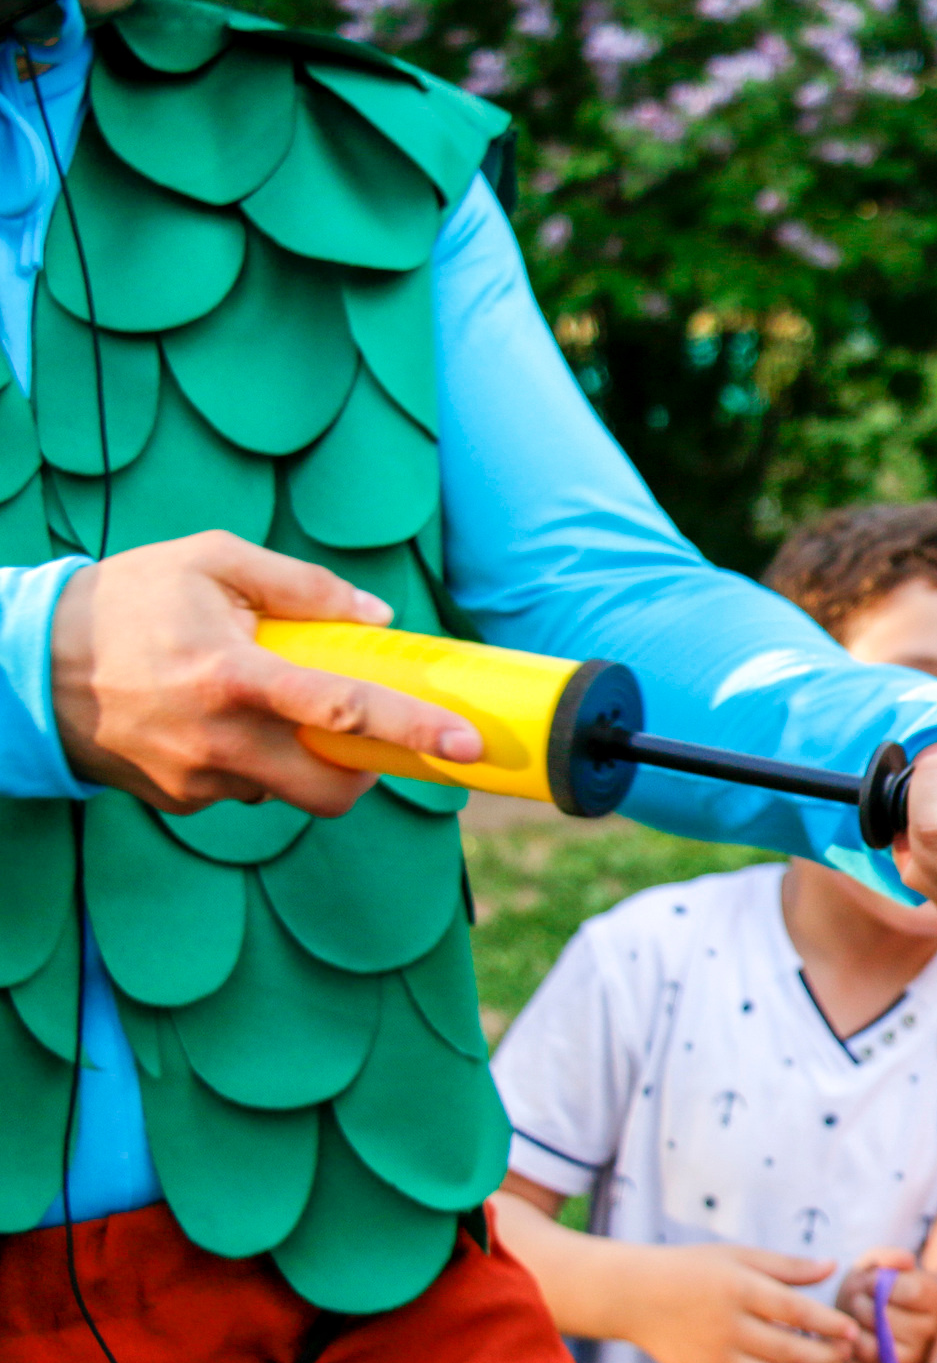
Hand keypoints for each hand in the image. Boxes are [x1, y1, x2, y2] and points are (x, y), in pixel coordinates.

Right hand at [50, 533, 481, 815]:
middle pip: (332, 789)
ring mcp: (197, 779)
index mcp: (234, 675)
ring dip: (300, 759)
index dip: (414, 730)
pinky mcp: (179, 801)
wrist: (28, 661)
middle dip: (365, 771)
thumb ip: (302, 585)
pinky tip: (214, 723)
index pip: (345, 710)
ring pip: (288, 790)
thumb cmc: (129, 600)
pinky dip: (253, 763)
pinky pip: (244, 791)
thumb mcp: (212, 560)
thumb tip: (376, 614)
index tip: (467, 745)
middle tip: (364, 735)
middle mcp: (219, 739)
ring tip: (259, 706)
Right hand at [616, 1242, 855, 1362]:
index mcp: (740, 1290)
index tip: (852, 1330)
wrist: (635, 1296)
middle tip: (848, 1356)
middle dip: (825, 1357)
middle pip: (788, 1351)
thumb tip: (832, 1267)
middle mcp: (728, 1328)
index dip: (828, 1324)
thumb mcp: (739, 1256)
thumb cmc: (693, 1269)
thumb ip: (787, 1266)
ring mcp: (714, 1359)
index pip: (795, 1311)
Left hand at [840, 1249, 936, 1362]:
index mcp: (934, 1300)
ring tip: (848, 1324)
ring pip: (875, 1351)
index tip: (869, 1282)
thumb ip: (887, 1257)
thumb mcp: (880, 1266)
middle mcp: (931, 1334)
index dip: (881, 1284)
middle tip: (854, 1302)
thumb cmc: (875, 1292)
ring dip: (851, 1335)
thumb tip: (899, 1262)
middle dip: (861, 1308)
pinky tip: (849, 1348)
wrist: (871, 1325)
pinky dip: (849, 1362)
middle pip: (889, 1322)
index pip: (911, 1291)